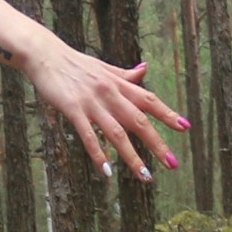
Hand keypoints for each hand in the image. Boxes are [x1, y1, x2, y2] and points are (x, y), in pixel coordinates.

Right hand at [26, 46, 185, 182]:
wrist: (45, 54)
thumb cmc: (74, 64)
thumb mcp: (104, 68)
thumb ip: (125, 74)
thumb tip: (146, 69)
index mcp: (119, 83)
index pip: (149, 100)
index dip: (167, 113)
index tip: (185, 127)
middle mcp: (110, 93)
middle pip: (138, 121)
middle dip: (157, 144)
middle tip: (172, 164)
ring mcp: (92, 102)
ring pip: (117, 133)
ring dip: (132, 157)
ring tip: (145, 176)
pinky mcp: (73, 109)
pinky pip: (88, 135)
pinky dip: (98, 153)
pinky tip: (106, 171)